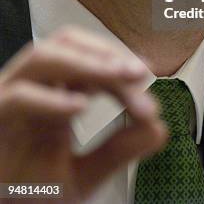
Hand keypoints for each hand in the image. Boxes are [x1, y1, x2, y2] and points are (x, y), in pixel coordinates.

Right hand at [0, 26, 166, 202]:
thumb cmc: (29, 195)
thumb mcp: (83, 175)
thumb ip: (118, 151)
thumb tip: (159, 129)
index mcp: (54, 90)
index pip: (88, 57)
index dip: (119, 59)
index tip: (148, 74)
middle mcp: (32, 87)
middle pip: (68, 44)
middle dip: (106, 53)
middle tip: (139, 73)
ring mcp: (10, 99)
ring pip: (41, 57)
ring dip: (84, 63)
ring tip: (118, 77)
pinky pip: (19, 98)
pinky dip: (50, 99)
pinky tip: (79, 107)